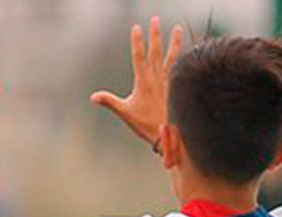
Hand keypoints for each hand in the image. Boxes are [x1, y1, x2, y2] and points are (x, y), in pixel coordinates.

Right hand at [90, 16, 183, 145]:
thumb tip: (93, 97)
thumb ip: (110, 101)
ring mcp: (169, 80)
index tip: (136, 28)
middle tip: (155, 19)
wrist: (169, 133)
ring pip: (173, 56)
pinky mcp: (177, 86)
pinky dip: (184, 58)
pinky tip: (188, 50)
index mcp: (143, 81)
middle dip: (155, 34)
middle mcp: (157, 77)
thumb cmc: (146, 124)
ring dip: (174, 42)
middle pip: (156, 50)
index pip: (138, 56)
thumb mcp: (125, 113)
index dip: (137, 41)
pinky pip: (181, 68)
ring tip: (177, 28)